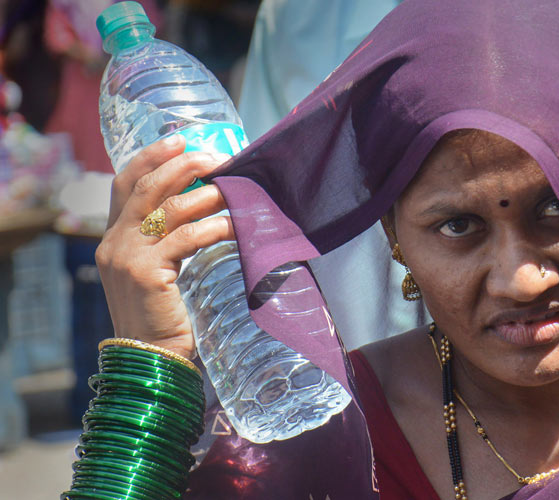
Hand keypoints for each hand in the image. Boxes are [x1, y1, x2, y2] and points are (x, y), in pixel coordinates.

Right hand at [95, 135, 234, 358]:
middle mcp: (114, 243)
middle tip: (216, 157)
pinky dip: (216, 226)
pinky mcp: (147, 272)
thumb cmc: (165, 317)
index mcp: (113, 239)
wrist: (153, 360)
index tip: (180, 139)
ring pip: (170, 209)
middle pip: (146, 187)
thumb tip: (207, 202)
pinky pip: (188, 237)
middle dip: (182, 165)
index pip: (125, 184)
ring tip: (235, 189)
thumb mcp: (159, 271)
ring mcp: (127, 257)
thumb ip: (168, 240)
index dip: (152, 157)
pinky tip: (237, 224)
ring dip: (208, 194)